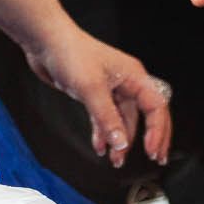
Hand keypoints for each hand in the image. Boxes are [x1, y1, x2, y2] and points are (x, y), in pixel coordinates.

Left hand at [23, 19, 172, 166]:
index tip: (152, 152)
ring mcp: (112, 88)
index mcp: (134, 76)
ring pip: (123, 120)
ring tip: (116, 161)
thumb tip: (121, 143)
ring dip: (120, 141)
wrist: (45, 42)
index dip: (157, 130)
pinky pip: (106, 118)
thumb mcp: (91, 89)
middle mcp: (127, 82)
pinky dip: (103, 133)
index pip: (156, 107)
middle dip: (149, 138)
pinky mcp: (96, 94)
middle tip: (154, 158)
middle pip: (146, 114)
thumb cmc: (71, 53)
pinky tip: (99, 147)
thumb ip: (107, 118)